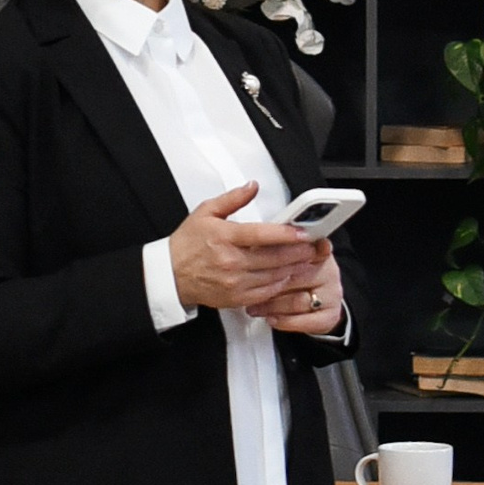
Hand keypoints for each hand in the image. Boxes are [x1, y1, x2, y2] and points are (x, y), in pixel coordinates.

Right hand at [169, 184, 326, 313]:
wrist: (170, 275)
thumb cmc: (187, 244)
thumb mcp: (205, 212)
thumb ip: (232, 199)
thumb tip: (252, 186)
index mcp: (224, 238)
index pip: (261, 235)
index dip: (286, 234)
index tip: (303, 232)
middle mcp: (230, 262)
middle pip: (273, 258)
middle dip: (298, 252)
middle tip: (313, 246)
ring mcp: (234, 282)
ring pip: (273, 276)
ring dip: (293, 268)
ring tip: (306, 260)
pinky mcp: (235, 298)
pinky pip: (265, 292)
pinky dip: (279, 284)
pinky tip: (287, 275)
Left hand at [246, 246, 343, 335]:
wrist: (316, 301)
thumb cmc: (296, 276)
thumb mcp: (286, 259)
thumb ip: (275, 251)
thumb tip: (251, 246)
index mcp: (318, 250)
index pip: (295, 252)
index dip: (274, 259)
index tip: (252, 262)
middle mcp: (329, 270)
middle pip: (295, 277)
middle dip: (268, 285)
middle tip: (246, 290)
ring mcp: (332, 294)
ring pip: (298, 301)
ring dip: (272, 306)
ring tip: (253, 308)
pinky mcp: (331, 315)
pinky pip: (306, 321)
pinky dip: (286, 322)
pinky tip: (271, 319)